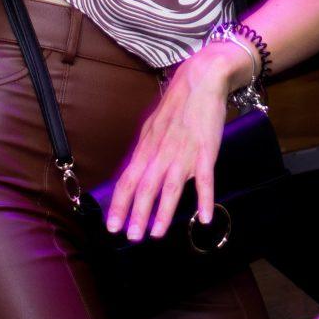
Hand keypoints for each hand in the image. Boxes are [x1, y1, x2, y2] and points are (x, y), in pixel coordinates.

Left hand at [105, 42, 244, 239]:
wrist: (200, 80)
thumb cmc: (176, 105)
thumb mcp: (152, 127)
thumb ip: (145, 151)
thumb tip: (134, 173)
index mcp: (147, 148)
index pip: (128, 180)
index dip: (119, 204)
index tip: (112, 225)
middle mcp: (161, 153)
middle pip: (145, 187)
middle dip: (136, 214)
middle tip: (130, 237)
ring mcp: (184, 153)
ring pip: (170, 187)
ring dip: (162, 212)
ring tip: (156, 234)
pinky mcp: (206, 151)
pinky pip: (205, 179)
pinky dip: (204, 199)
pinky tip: (204, 217)